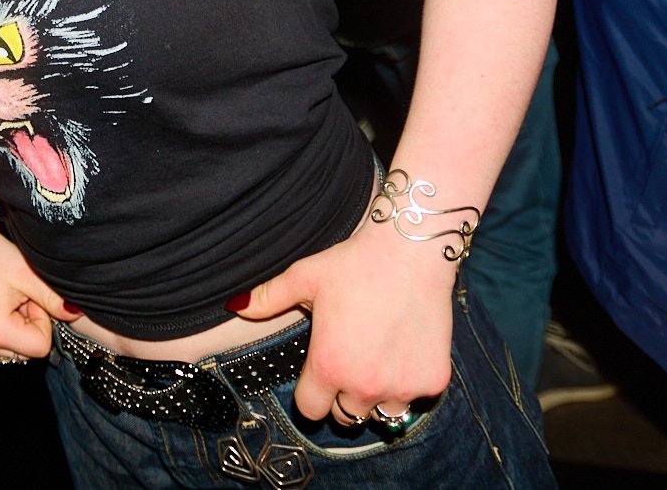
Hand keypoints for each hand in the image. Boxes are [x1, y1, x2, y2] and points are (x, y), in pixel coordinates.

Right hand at [0, 206, 77, 360]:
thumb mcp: (29, 274)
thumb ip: (55, 299)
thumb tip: (75, 315)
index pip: (41, 347)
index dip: (42, 320)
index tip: (29, 296)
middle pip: (28, 350)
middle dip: (31, 324)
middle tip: (19, 295)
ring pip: (17, 348)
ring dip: (20, 325)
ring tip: (9, 297)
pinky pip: (2, 342)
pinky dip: (7, 325)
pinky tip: (0, 302)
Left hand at [230, 220, 456, 425]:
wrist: (411, 251)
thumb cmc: (353, 263)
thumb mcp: (304, 277)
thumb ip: (267, 298)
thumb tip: (234, 306)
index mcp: (327, 367)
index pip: (310, 411)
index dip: (312, 392)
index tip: (320, 373)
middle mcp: (363, 385)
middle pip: (346, 416)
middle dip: (344, 394)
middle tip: (352, 359)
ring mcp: (401, 387)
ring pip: (381, 413)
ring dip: (378, 395)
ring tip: (379, 356)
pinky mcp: (432, 382)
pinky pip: (415, 398)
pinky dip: (410, 382)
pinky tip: (406, 350)